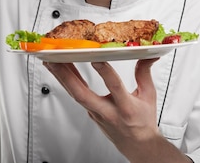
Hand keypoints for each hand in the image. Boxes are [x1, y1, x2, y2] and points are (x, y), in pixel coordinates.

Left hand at [45, 59, 175, 161]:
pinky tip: (61, 70)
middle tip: (56, 59)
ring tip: (51, 60)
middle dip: (67, 76)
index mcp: (125, 107)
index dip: (104, 73)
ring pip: (75, 95)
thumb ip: (145, 73)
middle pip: (82, 95)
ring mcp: (96, 114)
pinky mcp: (90, 113)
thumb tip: (149, 54)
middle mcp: (108, 112)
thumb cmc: (143, 121)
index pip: (114, 87)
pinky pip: (76, 96)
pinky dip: (67, 82)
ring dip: (61, 77)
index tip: (96, 59)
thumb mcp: (149, 96)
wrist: (137, 145)